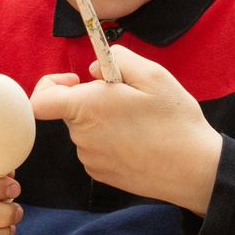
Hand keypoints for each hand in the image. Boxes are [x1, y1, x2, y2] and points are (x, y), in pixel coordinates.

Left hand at [27, 48, 221, 215]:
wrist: (195, 171)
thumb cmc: (175, 121)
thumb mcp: (153, 75)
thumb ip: (116, 59)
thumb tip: (94, 69)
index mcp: (87, 108)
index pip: (40, 100)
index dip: (50, 84)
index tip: (76, 79)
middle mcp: (82, 137)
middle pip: (72, 110)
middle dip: (94, 99)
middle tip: (130, 99)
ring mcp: (90, 159)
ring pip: (86, 129)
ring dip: (105, 121)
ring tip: (141, 122)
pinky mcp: (102, 175)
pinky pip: (96, 149)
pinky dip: (111, 141)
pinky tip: (140, 141)